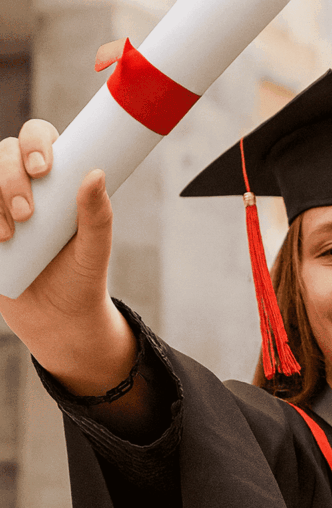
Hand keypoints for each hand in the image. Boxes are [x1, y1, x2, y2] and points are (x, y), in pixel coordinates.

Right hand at [0, 119, 132, 395]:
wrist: (56, 319)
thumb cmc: (81, 279)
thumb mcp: (94, 251)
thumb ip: (97, 216)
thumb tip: (96, 173)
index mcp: (57, 179)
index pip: (40, 138)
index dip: (36, 142)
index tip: (43, 170)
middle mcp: (24, 184)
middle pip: (3, 153)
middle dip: (9, 179)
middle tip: (27, 214)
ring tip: (9, 235)